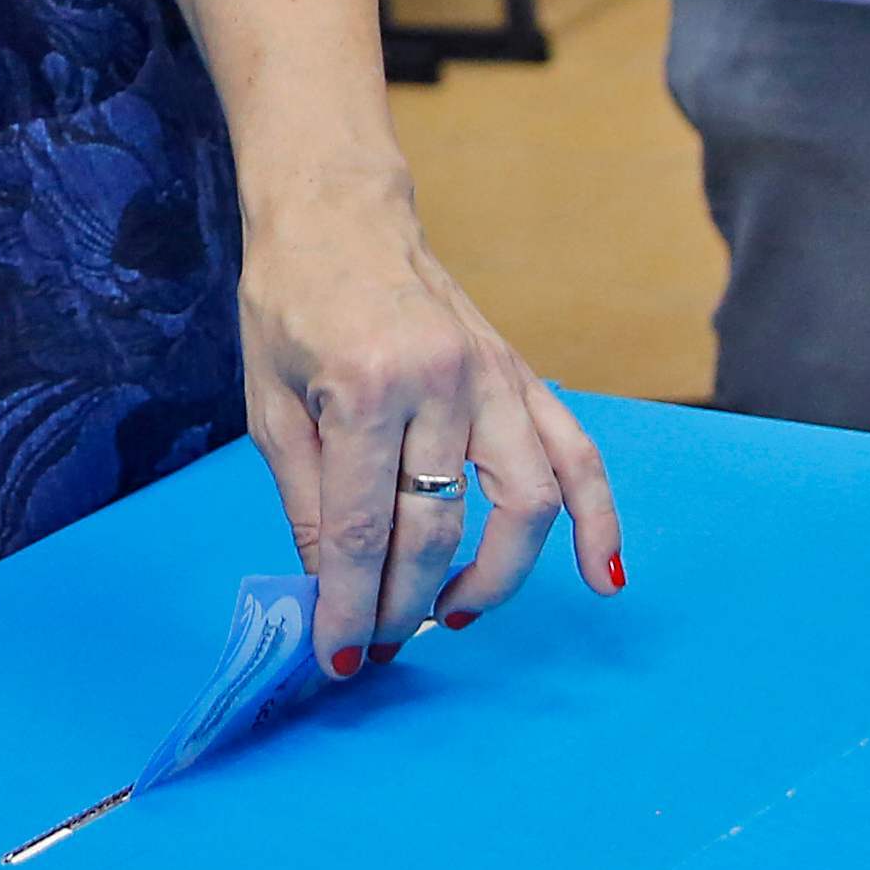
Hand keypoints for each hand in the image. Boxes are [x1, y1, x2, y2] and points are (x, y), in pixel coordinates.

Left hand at [235, 165, 621, 675]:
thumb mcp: (268, 404)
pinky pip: (578, 453)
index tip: (338, 656)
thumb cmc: (289, 303)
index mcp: (365, 386)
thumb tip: (330, 590)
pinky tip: (601, 576)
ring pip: (524, 504)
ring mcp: (491, 376)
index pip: (359, 527)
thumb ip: (304, 501)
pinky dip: (599, 519)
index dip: (347, 603)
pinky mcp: (519, 374)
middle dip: (405, 602)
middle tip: (377, 643)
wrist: (337, 213)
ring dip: (495, 578)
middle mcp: (440, 382)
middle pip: (438, 527)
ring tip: (450, 615)